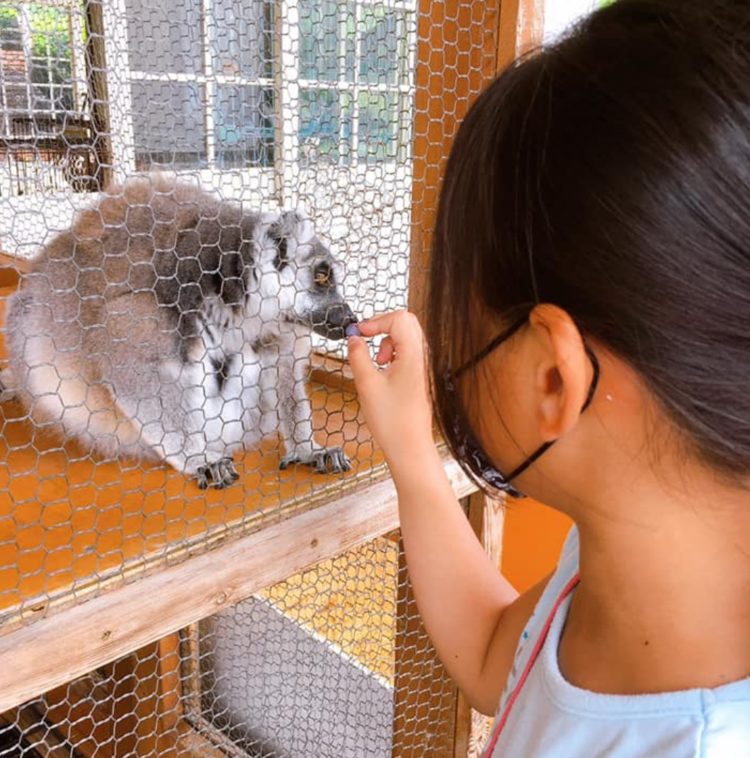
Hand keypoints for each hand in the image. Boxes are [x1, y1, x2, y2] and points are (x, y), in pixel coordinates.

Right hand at [347, 310, 435, 470]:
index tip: (358, 332)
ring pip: (406, 337)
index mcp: (413, 355)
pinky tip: (383, 372)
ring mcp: (423, 367)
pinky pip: (406, 353)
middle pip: (406, 322)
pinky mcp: (419, 376)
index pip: (398, 319)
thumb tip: (354, 339)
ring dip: (387, 342)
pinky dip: (392, 354)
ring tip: (377, 363)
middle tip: (365, 339)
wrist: (410, 446)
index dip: (376, 321)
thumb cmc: (393, 421)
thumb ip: (358, 356)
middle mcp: (422, 357)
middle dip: (382, 327)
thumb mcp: (367, 384)